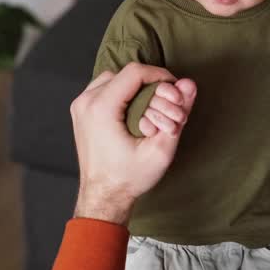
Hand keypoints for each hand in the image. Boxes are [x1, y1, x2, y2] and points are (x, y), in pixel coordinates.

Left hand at [70, 63, 197, 223]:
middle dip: (149, 84)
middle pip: (124, 74)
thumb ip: (179, 113)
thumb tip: (189, 84)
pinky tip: (134, 111)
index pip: (135, 72)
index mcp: (101, 108)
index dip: (159, 75)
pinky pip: (103, 89)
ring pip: (113, 78)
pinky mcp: (80, 111)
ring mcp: (80, 106)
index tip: (175, 89)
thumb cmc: (130, 178)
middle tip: (166, 103)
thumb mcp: (161, 149)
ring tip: (150, 107)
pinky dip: (121, 93)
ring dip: (134, 88)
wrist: (103, 197)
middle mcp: (86, 102)